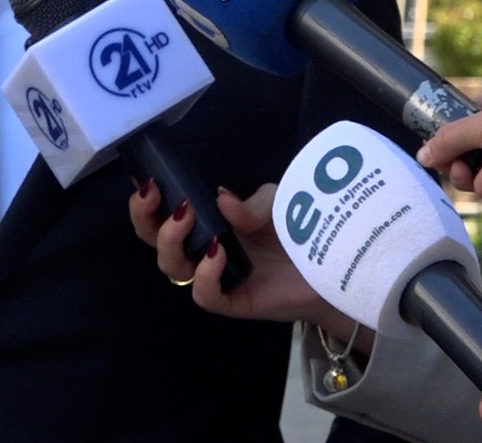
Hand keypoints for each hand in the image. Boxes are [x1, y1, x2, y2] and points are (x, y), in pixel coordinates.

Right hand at [127, 180, 371, 352]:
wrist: (336, 265)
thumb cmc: (300, 229)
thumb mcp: (274, 202)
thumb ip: (247, 203)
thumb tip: (221, 198)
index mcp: (205, 224)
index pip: (162, 214)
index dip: (145, 199)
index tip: (145, 178)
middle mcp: (202, 250)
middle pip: (154, 242)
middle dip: (144, 217)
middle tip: (155, 193)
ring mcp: (216, 278)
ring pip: (171, 268)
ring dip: (171, 240)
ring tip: (188, 217)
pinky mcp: (235, 303)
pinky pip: (205, 296)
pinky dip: (205, 274)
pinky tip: (218, 253)